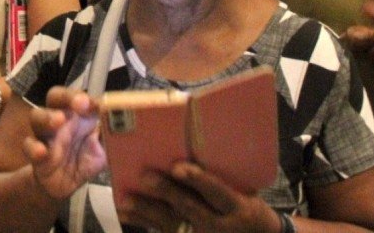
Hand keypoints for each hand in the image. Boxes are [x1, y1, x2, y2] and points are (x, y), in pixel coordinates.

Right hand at [23, 87, 105, 200]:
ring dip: (47, 117)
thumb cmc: (85, 158)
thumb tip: (125, 122)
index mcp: (77, 114)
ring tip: (58, 122)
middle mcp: (60, 119)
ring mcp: (46, 135)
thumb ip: (112, 134)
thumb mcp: (105, 147)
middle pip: (54, 97)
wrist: (67, 185)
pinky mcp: (37, 155)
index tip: (94, 104)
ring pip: (38, 117)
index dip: (84, 96)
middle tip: (78, 104)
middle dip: (65, 97)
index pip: (76, 96)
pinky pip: (29, 146)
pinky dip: (33, 148)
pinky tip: (42, 152)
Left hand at [122, 163, 279, 232]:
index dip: (197, 180)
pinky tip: (127, 214)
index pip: (216, 192)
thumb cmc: (247, 209)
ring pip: (171, 224)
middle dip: (166, 192)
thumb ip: (222, 179)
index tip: (178, 167)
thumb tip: (190, 149)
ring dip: (147, 211)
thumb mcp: (245, 194)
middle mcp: (219, 226)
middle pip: (189, 208)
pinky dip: (144, 223)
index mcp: (237, 208)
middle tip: (145, 176)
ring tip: (126, 200)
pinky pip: (164, 232)